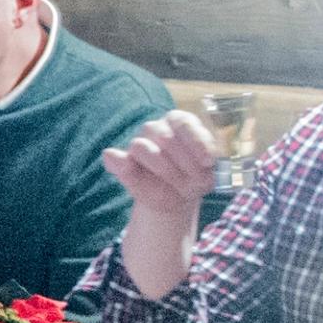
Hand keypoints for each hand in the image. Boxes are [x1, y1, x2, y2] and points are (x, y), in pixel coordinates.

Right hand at [102, 110, 218, 224]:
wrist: (177, 200)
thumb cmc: (193, 180)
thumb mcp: (205, 174)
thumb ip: (204, 163)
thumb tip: (205, 159)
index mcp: (180, 122)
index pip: (184, 123)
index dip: (196, 143)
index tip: (208, 162)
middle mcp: (159, 128)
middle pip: (165, 138)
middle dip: (183, 163)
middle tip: (196, 182)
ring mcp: (139, 142)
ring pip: (141, 147)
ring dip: (163, 170)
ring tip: (181, 187)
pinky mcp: (122, 160)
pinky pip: (114, 159)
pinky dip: (120, 164)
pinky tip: (128, 171)